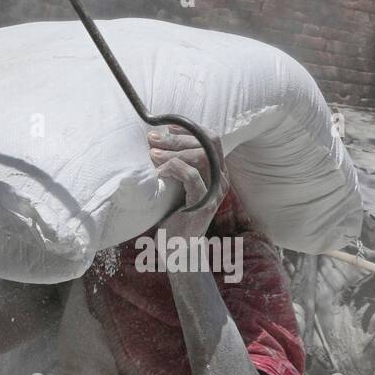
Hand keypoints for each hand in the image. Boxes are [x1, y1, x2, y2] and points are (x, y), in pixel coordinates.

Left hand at [148, 125, 226, 240]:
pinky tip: (159, 173)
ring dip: (173, 152)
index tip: (168, 127)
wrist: (178, 247)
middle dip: (177, 138)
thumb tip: (160, 140)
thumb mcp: (180, 184)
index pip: (211, 139)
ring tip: (153, 155)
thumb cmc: (176, 214)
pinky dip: (173, 168)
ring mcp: (216, 191)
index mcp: (218, 171)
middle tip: (153, 139)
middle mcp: (222, 179)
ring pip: (200, 156)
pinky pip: (191, 175)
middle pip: (206, 144)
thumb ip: (180, 164)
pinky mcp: (204, 202)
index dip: (191, 128)